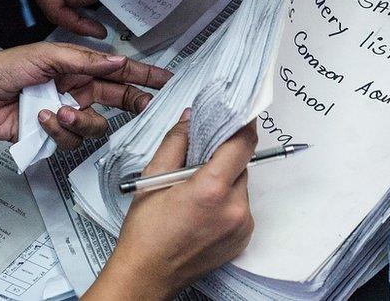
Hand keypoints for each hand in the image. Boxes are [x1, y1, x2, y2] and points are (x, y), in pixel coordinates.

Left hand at [0, 42, 171, 147]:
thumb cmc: (4, 70)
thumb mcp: (45, 56)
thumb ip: (83, 60)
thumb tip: (116, 60)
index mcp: (79, 68)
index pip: (120, 70)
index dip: (144, 75)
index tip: (168, 80)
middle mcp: (79, 90)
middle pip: (119, 99)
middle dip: (135, 104)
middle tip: (148, 108)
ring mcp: (68, 113)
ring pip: (97, 125)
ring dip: (81, 120)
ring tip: (60, 112)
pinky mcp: (55, 135)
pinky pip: (72, 140)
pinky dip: (58, 130)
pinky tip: (41, 119)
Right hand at [89, 112, 255, 299]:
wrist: (148, 275)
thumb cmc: (146, 233)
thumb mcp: (153, 177)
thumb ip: (176, 142)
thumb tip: (191, 118)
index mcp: (211, 189)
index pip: (243, 144)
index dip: (243, 125)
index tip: (239, 114)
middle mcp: (234, 208)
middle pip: (241, 165)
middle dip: (223, 158)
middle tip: (199, 163)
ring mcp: (241, 226)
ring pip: (241, 186)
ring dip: (225, 181)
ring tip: (196, 193)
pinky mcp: (243, 238)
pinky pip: (241, 207)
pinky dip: (227, 202)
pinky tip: (203, 211)